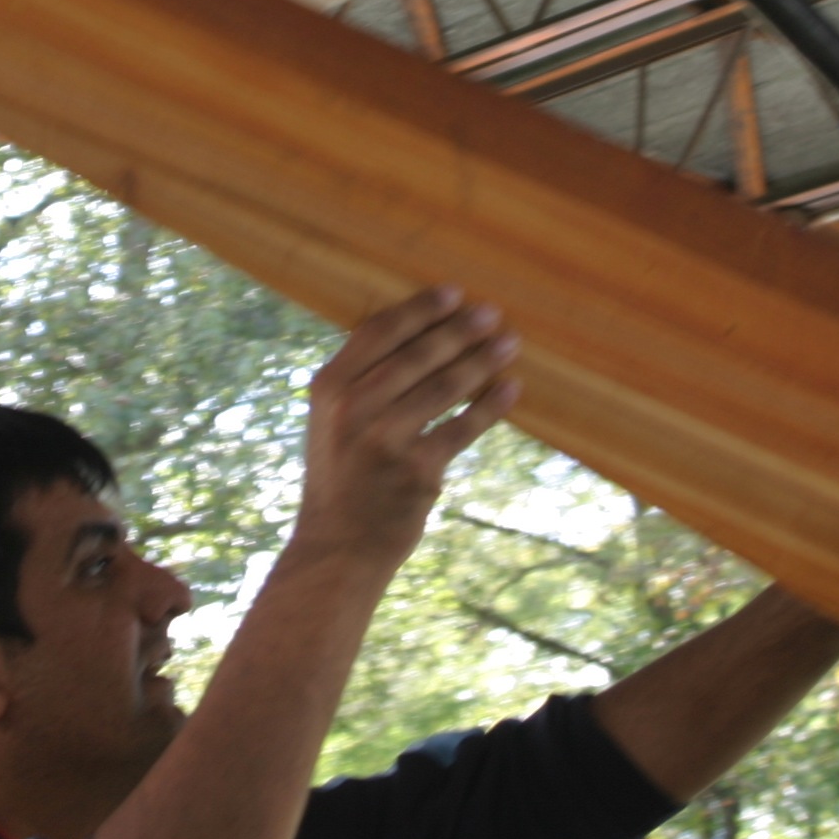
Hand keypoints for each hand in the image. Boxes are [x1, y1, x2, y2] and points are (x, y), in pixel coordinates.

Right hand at [292, 287, 518, 570]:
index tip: (452, 293)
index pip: (379, 332)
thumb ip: (361, 380)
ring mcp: (384, 440)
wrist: (338, 545)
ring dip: (481, 361)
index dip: (419, 309)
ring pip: (444, 386)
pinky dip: (490, 405)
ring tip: (507, 343)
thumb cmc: (342, 475)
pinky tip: (510, 388)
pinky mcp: (416, 470)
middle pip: (416, 354)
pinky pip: (463, 427)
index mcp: (328, 387)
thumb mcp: (331, 420)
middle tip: (490, 314)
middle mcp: (352, 409)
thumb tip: (419, 332)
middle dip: (458, 330)